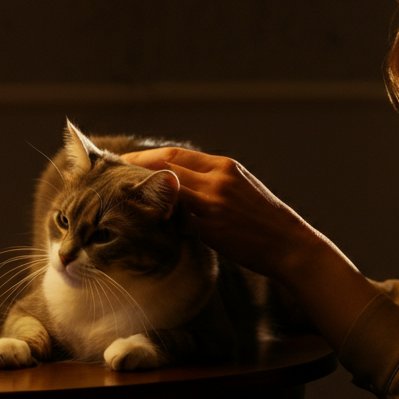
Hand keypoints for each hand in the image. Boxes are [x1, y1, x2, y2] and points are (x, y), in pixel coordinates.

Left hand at [122, 147, 310, 276]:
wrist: (289, 244)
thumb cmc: (263, 222)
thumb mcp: (240, 190)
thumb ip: (211, 184)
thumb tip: (176, 187)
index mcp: (225, 166)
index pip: (175, 154)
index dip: (145, 157)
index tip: (124, 163)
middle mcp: (219, 177)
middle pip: (166, 164)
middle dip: (135, 167)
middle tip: (109, 174)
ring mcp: (215, 200)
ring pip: (167, 186)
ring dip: (141, 189)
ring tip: (117, 196)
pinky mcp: (212, 224)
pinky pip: (176, 216)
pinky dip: (157, 214)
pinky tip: (140, 220)